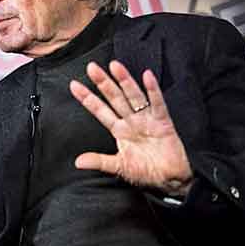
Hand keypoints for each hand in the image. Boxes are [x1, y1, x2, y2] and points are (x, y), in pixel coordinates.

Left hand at [69, 60, 192, 195]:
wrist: (170, 179)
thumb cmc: (147, 172)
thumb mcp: (119, 167)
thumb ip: (100, 162)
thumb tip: (78, 162)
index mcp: (120, 131)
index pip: (100, 111)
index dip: (88, 98)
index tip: (74, 86)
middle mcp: (132, 121)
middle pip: (115, 98)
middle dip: (103, 83)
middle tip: (91, 68)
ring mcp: (147, 120)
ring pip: (133, 96)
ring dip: (124, 81)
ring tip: (114, 66)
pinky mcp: (163, 122)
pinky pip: (157, 104)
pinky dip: (153, 91)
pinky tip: (147, 77)